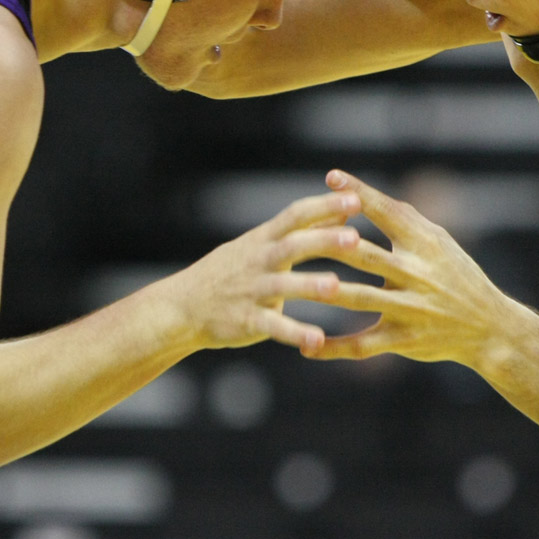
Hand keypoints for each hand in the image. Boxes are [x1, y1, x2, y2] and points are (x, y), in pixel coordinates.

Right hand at [158, 191, 362, 353]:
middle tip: (355, 238)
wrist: (182, 306)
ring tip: (335, 286)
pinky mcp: (246, 320)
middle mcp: (258, 260)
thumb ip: (305, 230)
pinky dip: (295, 333)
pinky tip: (318, 340)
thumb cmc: (233, 271)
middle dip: (322, 241)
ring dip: (308, 285)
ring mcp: (251, 290)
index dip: (324, 206)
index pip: (295, 215)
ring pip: (281, 285)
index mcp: (264, 239)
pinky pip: (272, 327)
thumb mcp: (262, 244)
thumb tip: (345, 210)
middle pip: (292, 245)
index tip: (356, 198)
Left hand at [305, 170, 513, 365]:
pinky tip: (307, 347)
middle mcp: (417, 274)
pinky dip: (335, 349)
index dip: (359, 194)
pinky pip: (364, 345)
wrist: (491, 328)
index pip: (387, 213)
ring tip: (294, 287)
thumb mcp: (439, 242)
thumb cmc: (457, 276)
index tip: (331, 177)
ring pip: (360, 298)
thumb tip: (360, 192)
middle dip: (332, 243)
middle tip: (297, 234)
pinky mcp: (405, 339)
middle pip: (365, 255)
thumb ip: (403, 219)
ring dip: (327, 293)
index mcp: (425, 244)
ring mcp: (410, 308)